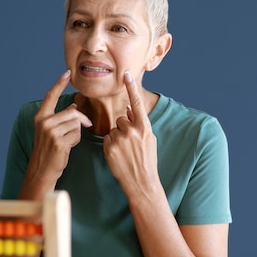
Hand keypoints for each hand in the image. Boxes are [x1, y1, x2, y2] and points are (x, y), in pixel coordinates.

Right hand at [28, 70, 92, 184]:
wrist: (41, 169)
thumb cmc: (49, 150)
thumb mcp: (50, 131)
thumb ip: (60, 117)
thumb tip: (74, 106)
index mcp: (40, 117)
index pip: (51, 96)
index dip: (59, 83)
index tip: (68, 73)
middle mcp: (44, 122)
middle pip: (72, 112)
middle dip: (83, 119)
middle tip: (88, 125)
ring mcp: (50, 132)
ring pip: (76, 123)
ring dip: (78, 133)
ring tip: (69, 141)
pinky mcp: (58, 141)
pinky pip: (77, 134)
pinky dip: (77, 140)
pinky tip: (68, 147)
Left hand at [103, 71, 158, 193]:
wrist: (142, 182)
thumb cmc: (147, 160)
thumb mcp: (149, 140)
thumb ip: (140, 124)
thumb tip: (130, 110)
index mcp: (145, 127)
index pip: (137, 103)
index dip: (131, 88)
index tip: (127, 74)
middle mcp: (133, 130)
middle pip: (121, 119)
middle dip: (123, 128)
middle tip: (130, 145)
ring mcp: (120, 139)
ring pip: (113, 129)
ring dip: (117, 137)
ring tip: (125, 152)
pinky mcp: (109, 147)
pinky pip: (107, 138)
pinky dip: (110, 145)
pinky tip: (118, 155)